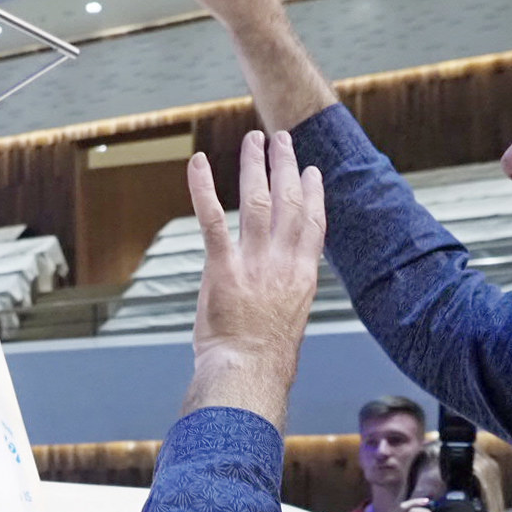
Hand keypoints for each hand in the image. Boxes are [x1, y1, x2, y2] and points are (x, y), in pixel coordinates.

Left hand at [181, 129, 325, 425]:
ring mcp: (254, 262)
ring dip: (255, 165)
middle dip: (285, 166)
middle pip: (289, 202)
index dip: (313, 194)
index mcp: (303, 276)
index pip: (313, 224)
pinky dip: (202, 188)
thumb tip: (281, 292)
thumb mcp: (289, 322)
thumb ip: (286, 295)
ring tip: (255, 139)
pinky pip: (212, 219)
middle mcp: (283, 262)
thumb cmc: (266, 360)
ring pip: (257, 200)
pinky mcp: (223, 268)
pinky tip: (198, 162)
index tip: (311, 172)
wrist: (249, 372)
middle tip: (282, 139)